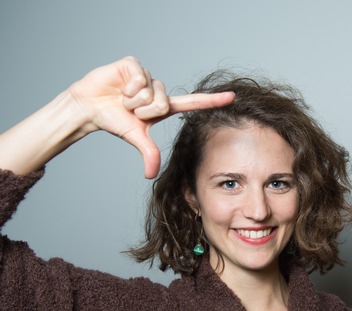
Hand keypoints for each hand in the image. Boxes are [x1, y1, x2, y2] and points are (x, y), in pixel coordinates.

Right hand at [68, 56, 234, 177]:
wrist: (89, 107)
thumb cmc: (115, 120)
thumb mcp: (136, 137)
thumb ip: (149, 153)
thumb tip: (150, 175)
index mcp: (164, 106)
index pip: (194, 102)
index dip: (213, 100)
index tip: (233, 97)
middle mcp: (158, 89)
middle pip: (163, 103)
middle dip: (144, 111)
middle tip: (131, 110)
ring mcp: (146, 76)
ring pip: (149, 92)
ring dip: (133, 100)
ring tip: (123, 99)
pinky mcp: (133, 65)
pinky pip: (138, 79)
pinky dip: (127, 87)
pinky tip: (119, 87)